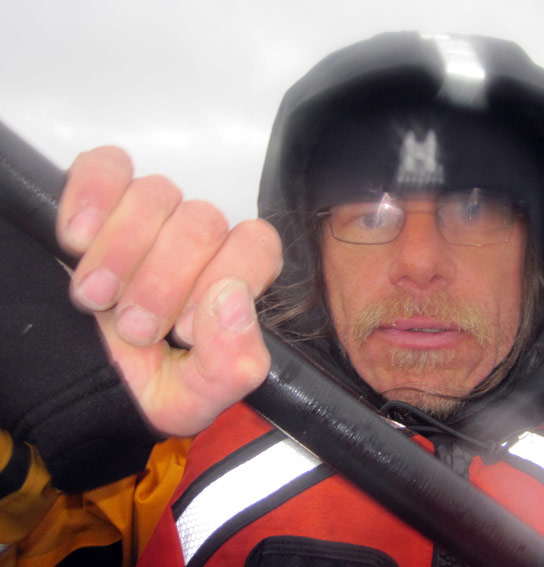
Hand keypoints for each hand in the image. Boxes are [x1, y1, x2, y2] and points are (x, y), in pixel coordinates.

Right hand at [56, 147, 282, 435]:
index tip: (183, 326)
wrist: (64, 386)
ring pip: (157, 194)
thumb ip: (231, 363)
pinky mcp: (99, 196)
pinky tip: (76, 239)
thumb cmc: (134, 389)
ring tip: (95, 299)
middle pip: (203, 222)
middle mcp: (197, 244)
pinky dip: (90, 196)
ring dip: (122, 250)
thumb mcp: (189, 400)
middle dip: (163, 281)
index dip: (225, 277)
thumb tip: (234, 301)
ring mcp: (149, 217)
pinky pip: (106, 166)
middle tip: (133, 327)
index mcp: (229, 283)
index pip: (257, 245)